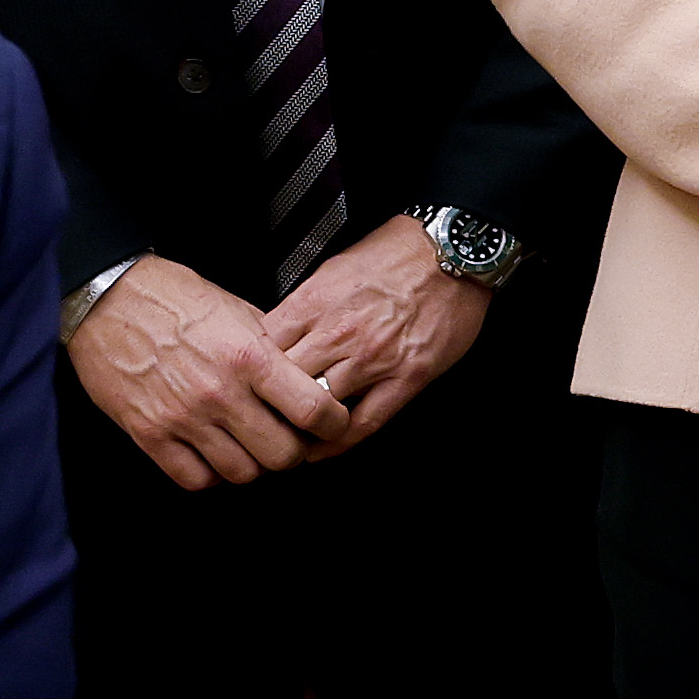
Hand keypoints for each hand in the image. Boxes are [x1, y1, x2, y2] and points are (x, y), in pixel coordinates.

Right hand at [69, 252, 351, 491]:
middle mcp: (219, 391)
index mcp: (249, 355)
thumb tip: (304, 376)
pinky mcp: (149, 433)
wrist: (106, 297)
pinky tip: (211, 452)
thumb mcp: (235, 309)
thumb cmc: (170, 297)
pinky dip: (209, 473)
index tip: (330, 425)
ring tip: (245, 443)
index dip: (332, 425)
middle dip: (292, 450)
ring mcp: (183, 417)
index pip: (314, 410)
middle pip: (283, 455)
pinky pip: (195, 479)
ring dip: (251, 463)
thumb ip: (272, 348)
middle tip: (285, 437)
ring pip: (242, 473)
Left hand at [255, 219, 485, 462]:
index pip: (264, 349)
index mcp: (316, 302)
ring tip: (287, 436)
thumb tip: (279, 331)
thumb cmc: (398, 252)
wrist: (451, 250)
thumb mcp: (333, 267)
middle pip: (284, 384)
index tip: (247, 384)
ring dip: (301, 426)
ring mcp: (373, 359)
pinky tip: (324, 447)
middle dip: (268, 404)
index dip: (250, 372)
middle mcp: (340, 332)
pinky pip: (366, 422)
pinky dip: (339, 442)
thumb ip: (304, 304)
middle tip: (259, 417)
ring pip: (320, 407)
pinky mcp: (406, 377)